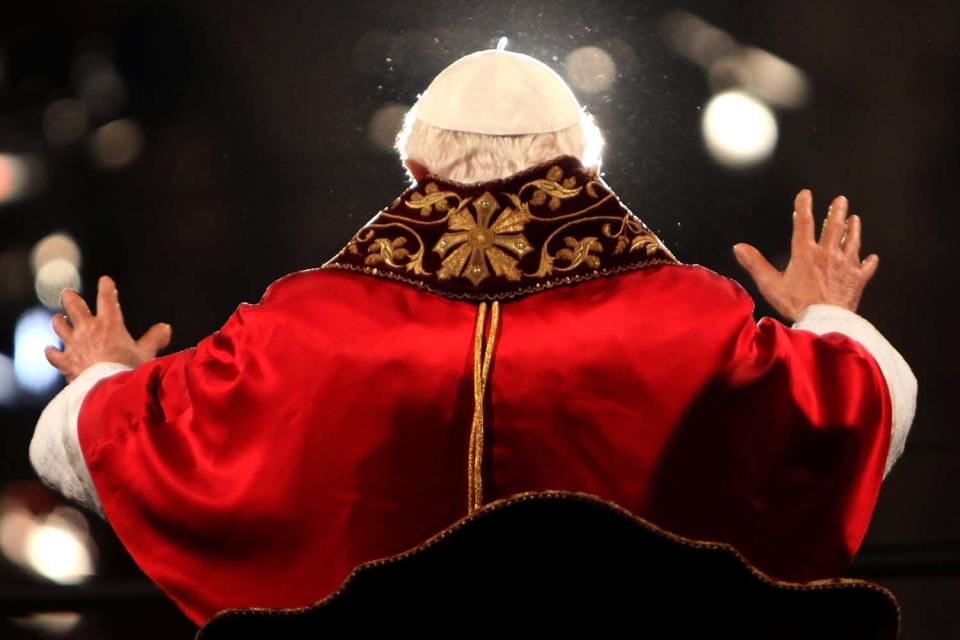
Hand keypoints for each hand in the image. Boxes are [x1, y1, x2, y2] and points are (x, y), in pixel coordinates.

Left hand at [45, 275, 171, 382]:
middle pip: (72, 304)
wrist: (109, 390)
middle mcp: (88, 329)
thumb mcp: (146, 353)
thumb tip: (165, 328)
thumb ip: (155, 339)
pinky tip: (51, 349)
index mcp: (109, 323)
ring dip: (59, 321)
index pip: (106, 297)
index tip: (105, 281)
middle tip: (69, 294)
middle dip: (70, 297)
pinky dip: (52, 351)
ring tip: (60, 318)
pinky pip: (53, 354)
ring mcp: (73, 344)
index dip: (106, 286)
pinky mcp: (65, 361)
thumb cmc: (129, 370)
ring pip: (59, 324)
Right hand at [732, 189, 878, 322]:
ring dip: (854, 229)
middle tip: (841, 200)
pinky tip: (871, 257)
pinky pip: (866, 267)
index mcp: (805, 254)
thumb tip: (739, 247)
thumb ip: (755, 264)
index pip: (804, 223)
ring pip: (852, 241)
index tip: (805, 194)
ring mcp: (845, 266)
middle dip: (837, 211)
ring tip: (855, 219)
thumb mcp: (770, 284)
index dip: (803, 206)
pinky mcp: (857, 280)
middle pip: (834, 227)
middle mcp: (827, 255)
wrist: (825, 320)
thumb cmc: (797, 304)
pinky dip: (869, 261)